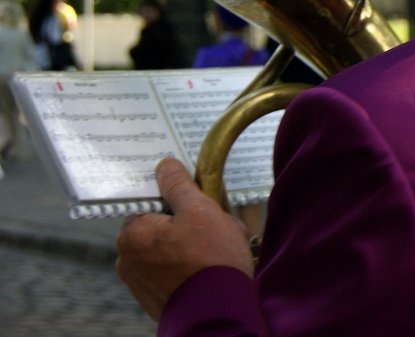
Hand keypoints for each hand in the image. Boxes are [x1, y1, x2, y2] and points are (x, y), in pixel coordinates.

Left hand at [115, 157, 254, 319]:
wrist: (220, 316)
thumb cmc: (211, 260)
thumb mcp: (200, 210)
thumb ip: (178, 185)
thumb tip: (165, 166)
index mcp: (132, 234)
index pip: (151, 202)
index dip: (177, 198)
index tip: (198, 201)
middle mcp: (127, 259)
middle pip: (159, 225)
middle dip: (186, 223)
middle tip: (212, 227)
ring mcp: (139, 283)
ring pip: (167, 248)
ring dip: (189, 245)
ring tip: (215, 251)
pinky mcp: (153, 300)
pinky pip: (170, 271)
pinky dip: (187, 267)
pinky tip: (208, 269)